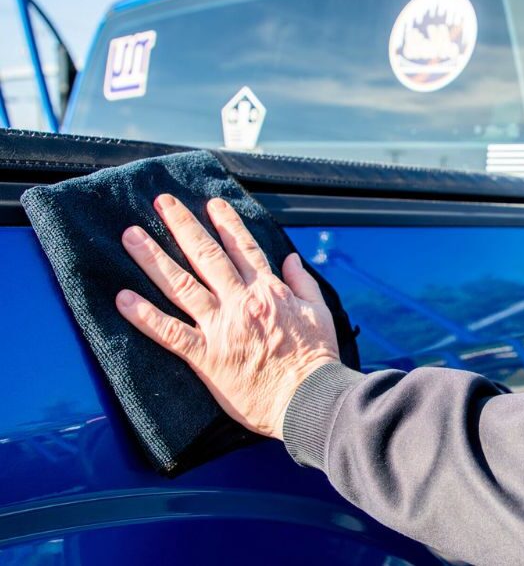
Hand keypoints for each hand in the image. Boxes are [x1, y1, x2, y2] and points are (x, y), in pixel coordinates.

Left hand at [115, 193, 339, 439]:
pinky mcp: (207, 357)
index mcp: (269, 292)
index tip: (211, 204)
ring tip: (131, 236)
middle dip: (182, 226)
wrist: (309, 398)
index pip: (243, 248)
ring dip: (153, 259)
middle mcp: (241, 302)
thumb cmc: (317, 361)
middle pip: (206, 256)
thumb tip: (292, 259)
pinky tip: (124, 300)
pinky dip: (145, 316)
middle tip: (162, 203)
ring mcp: (221, 328)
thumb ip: (303, 282)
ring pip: (181, 285)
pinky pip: (171, 332)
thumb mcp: (321, 312)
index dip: (226, 224)